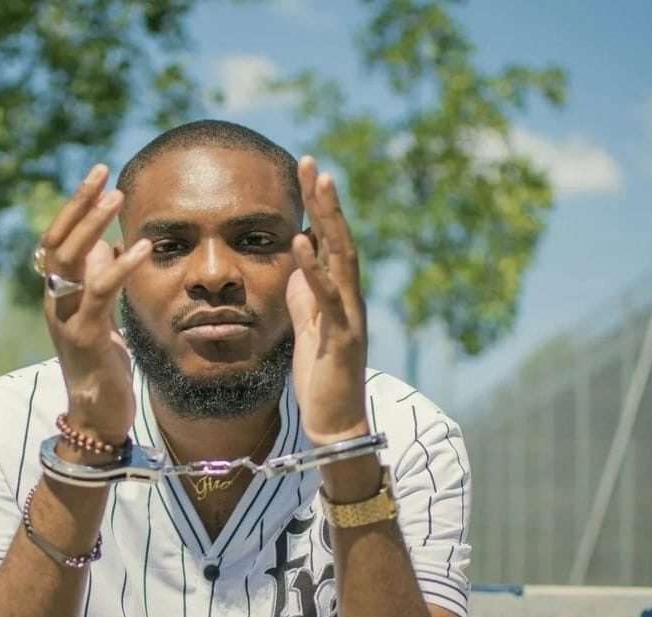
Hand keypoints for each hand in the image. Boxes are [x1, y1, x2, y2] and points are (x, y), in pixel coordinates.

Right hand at [38, 164, 151, 445]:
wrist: (97, 415)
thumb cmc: (103, 364)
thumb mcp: (102, 315)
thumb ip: (100, 281)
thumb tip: (111, 245)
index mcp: (58, 293)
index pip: (58, 238)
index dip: (75, 205)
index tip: (99, 174)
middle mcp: (55, 300)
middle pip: (57, 240)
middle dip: (79, 203)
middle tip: (103, 172)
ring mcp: (65, 317)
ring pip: (70, 260)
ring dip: (93, 224)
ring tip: (117, 197)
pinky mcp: (86, 336)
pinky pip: (100, 292)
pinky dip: (121, 266)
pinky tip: (141, 247)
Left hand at [286, 156, 369, 445]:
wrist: (334, 420)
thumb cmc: (320, 371)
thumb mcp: (308, 320)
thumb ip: (307, 286)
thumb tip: (300, 250)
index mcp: (340, 291)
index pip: (330, 239)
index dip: (318, 205)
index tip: (304, 169)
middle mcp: (351, 296)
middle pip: (341, 238)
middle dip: (326, 200)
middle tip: (311, 162)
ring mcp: (350, 314)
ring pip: (344, 258)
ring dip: (331, 220)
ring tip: (319, 184)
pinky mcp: (342, 337)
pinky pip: (329, 298)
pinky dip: (315, 269)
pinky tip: (301, 242)